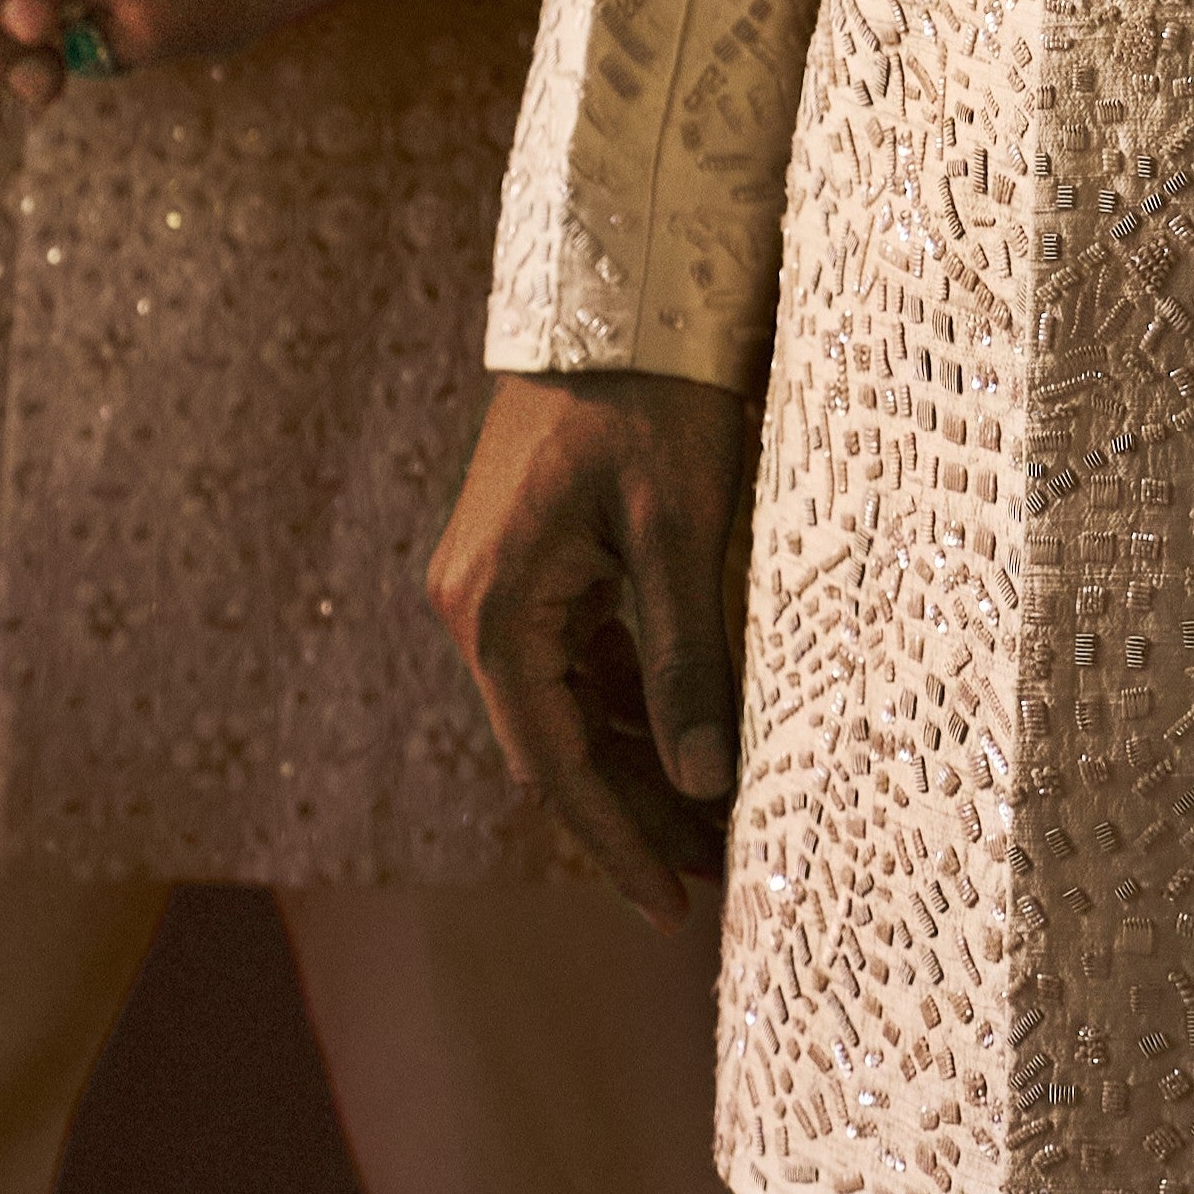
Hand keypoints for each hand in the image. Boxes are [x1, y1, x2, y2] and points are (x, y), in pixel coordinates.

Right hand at [428, 370, 753, 927]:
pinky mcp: (524, 559)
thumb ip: (686, 658)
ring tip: (717, 817)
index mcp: (498, 608)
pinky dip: (625, 703)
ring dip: (633, 761)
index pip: (557, 768)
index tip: (672, 909)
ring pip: (565, 708)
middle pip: (557, 747)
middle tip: (718, 872)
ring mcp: (494, 581)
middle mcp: (476, 605)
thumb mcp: (679, 527)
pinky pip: (571, 658)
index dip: (616, 844)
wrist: (617, 284)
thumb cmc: (653, 397)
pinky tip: (686, 733)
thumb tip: (703, 783)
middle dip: (634, 813)